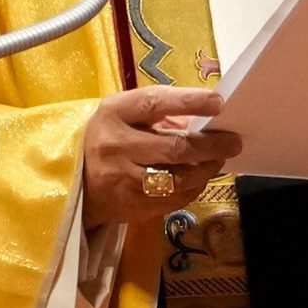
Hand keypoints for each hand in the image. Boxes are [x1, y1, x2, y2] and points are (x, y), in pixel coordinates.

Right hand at [83, 86, 243, 227]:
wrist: (73, 180)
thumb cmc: (110, 137)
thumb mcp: (125, 114)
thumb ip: (162, 112)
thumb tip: (206, 117)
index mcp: (114, 114)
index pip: (154, 103)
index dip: (189, 101)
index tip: (218, 103)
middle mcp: (115, 146)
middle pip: (174, 148)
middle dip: (211, 146)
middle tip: (233, 142)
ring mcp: (123, 180)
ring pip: (179, 179)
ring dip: (207, 169)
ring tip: (218, 159)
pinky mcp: (131, 205)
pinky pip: (175, 199)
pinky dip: (194, 187)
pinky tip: (199, 177)